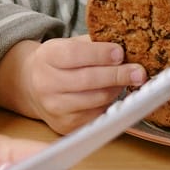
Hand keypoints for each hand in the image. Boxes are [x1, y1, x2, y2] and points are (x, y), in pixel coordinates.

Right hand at [0, 35, 143, 133]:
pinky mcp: (65, 125)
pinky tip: (114, 94)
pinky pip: (96, 115)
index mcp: (46, 58)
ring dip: (116, 89)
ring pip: (96, 99)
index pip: (74, 55)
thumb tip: (126, 44)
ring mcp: (54, 107)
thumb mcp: (66, 45)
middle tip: (138, 72)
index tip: (120, 52)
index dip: (100, 54)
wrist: (31, 87)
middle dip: (117, 75)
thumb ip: (92, 44)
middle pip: (87, 80)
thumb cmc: (57, 63)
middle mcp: (45, 84)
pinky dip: (109, 104)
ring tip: (127, 80)